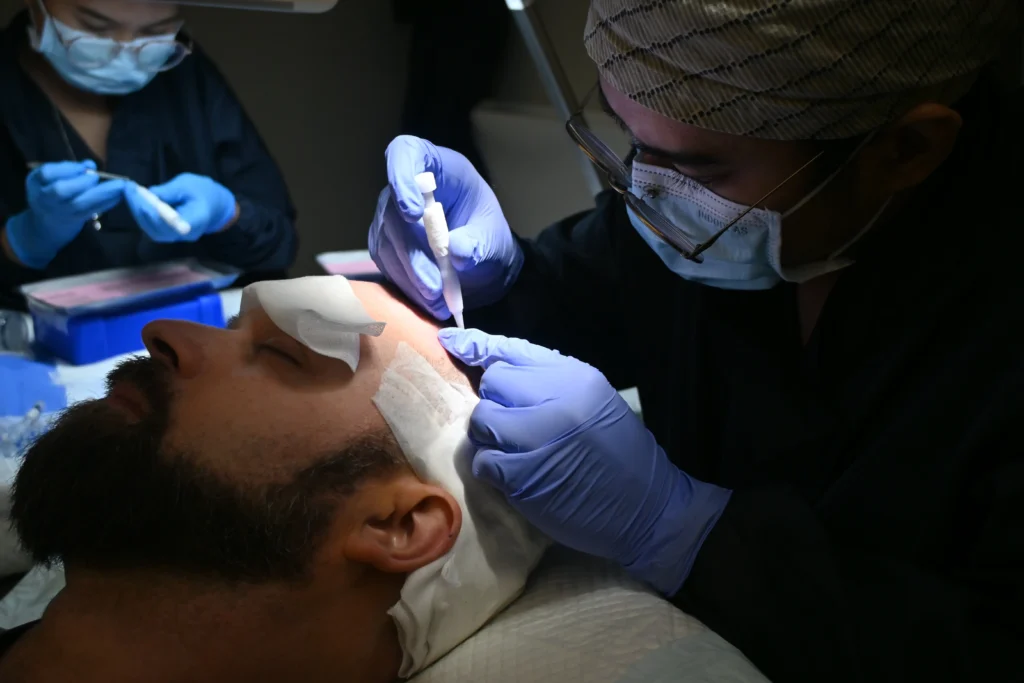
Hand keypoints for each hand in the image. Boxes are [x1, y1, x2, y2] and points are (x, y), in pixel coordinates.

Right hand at [5, 160, 125, 268]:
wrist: (45, 225)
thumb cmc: (51, 193)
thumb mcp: (52, 178)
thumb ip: (69, 169)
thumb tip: (91, 165)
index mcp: (36, 182)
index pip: (48, 173)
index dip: (67, 169)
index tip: (84, 166)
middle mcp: (44, 197)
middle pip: (61, 190)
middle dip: (82, 181)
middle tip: (97, 176)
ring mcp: (59, 211)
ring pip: (80, 203)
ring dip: (103, 193)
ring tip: (120, 186)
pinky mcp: (75, 220)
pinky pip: (92, 211)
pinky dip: (107, 203)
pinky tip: (119, 196)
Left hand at [126, 173, 236, 242]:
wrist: (213, 204)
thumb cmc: (203, 191)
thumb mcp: (188, 184)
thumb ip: (170, 190)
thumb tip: (149, 194)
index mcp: (197, 221)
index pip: (177, 226)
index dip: (160, 218)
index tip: (146, 205)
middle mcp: (186, 235)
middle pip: (161, 230)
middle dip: (143, 211)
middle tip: (131, 192)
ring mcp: (176, 237)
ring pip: (153, 230)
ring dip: (138, 212)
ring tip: (130, 194)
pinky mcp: (168, 235)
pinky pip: (152, 228)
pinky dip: (141, 215)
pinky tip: (135, 201)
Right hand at [369, 135, 523, 319]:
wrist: (481, 260)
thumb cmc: (487, 235)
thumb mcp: (494, 238)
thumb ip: (479, 243)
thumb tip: (456, 252)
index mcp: (436, 167)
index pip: (405, 153)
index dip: (401, 178)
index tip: (414, 213)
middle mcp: (405, 187)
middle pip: (391, 210)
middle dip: (412, 252)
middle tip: (434, 285)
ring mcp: (390, 216)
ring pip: (386, 242)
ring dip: (409, 275)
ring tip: (436, 300)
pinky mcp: (385, 244)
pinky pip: (386, 263)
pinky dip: (405, 284)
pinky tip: (427, 299)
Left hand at [438, 328, 731, 594]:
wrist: (646, 508)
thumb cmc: (619, 453)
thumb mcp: (594, 400)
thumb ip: (548, 381)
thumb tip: (493, 366)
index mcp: (574, 377)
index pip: (512, 351)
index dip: (476, 345)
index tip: (450, 341)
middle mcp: (554, 401)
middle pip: (492, 384)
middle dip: (495, 402)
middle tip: (515, 424)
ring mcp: (536, 439)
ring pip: (481, 421)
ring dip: (490, 436)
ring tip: (515, 450)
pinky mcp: (523, 477)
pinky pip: (483, 460)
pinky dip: (492, 468)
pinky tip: (516, 474)